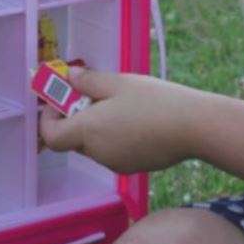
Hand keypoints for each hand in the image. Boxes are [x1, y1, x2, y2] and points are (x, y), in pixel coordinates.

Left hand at [39, 67, 202, 173]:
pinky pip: (113, 150)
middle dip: (76, 117)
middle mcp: (98, 153)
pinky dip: (114, 135)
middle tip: (91, 93)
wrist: (194, 127)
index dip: (48, 118)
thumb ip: (88, 81)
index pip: (51, 137)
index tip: (58, 100)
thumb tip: (68, 77)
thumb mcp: (117, 82)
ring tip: (119, 103)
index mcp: (88, 131)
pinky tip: (136, 118)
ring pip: (95, 144)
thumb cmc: (154, 100)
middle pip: (74, 139)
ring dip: (97, 126)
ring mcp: (116, 163)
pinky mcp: (134, 166)